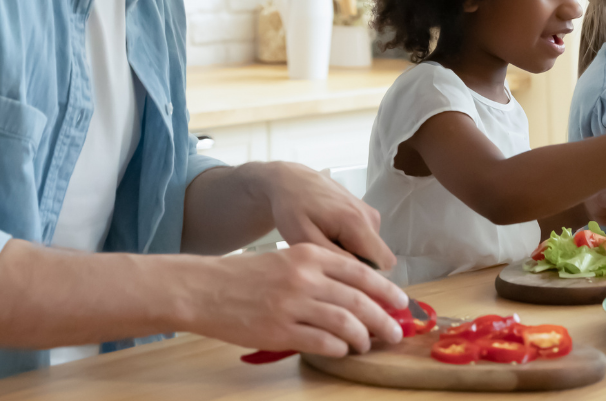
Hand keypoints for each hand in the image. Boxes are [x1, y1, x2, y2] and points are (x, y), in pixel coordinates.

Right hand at [190, 243, 405, 355]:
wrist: (204, 289)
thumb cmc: (246, 275)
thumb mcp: (287, 259)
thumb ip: (320, 271)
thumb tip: (358, 292)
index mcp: (309, 255)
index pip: (360, 273)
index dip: (385, 290)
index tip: (401, 302)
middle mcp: (304, 278)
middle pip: (358, 300)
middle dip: (383, 319)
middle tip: (395, 332)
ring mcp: (292, 305)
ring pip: (344, 323)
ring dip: (362, 337)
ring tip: (367, 343)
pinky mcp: (279, 331)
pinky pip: (321, 342)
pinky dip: (338, 348)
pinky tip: (341, 350)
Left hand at [243, 161, 396, 269]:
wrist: (292, 181)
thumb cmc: (293, 209)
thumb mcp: (304, 238)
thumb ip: (334, 257)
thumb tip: (361, 275)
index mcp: (357, 223)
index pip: (383, 263)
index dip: (368, 278)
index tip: (344, 281)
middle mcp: (371, 217)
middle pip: (379, 259)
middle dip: (358, 267)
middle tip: (328, 263)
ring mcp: (370, 213)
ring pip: (372, 251)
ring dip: (353, 255)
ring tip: (326, 247)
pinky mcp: (367, 212)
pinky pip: (367, 240)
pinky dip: (352, 245)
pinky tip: (330, 238)